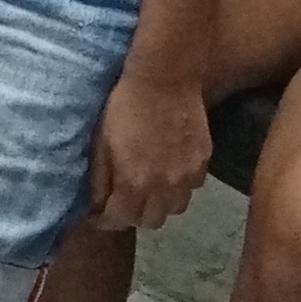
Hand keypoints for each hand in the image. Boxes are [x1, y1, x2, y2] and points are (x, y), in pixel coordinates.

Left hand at [90, 68, 212, 229]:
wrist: (165, 80)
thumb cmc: (125, 106)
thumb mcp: (101, 142)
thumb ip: (100, 178)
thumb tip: (96, 204)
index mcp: (135, 183)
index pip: (120, 220)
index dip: (106, 221)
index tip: (97, 214)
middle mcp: (165, 187)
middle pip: (150, 221)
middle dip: (131, 216)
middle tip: (120, 202)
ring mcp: (188, 176)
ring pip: (174, 209)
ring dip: (157, 206)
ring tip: (145, 191)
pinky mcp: (203, 162)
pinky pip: (191, 189)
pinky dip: (177, 189)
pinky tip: (166, 174)